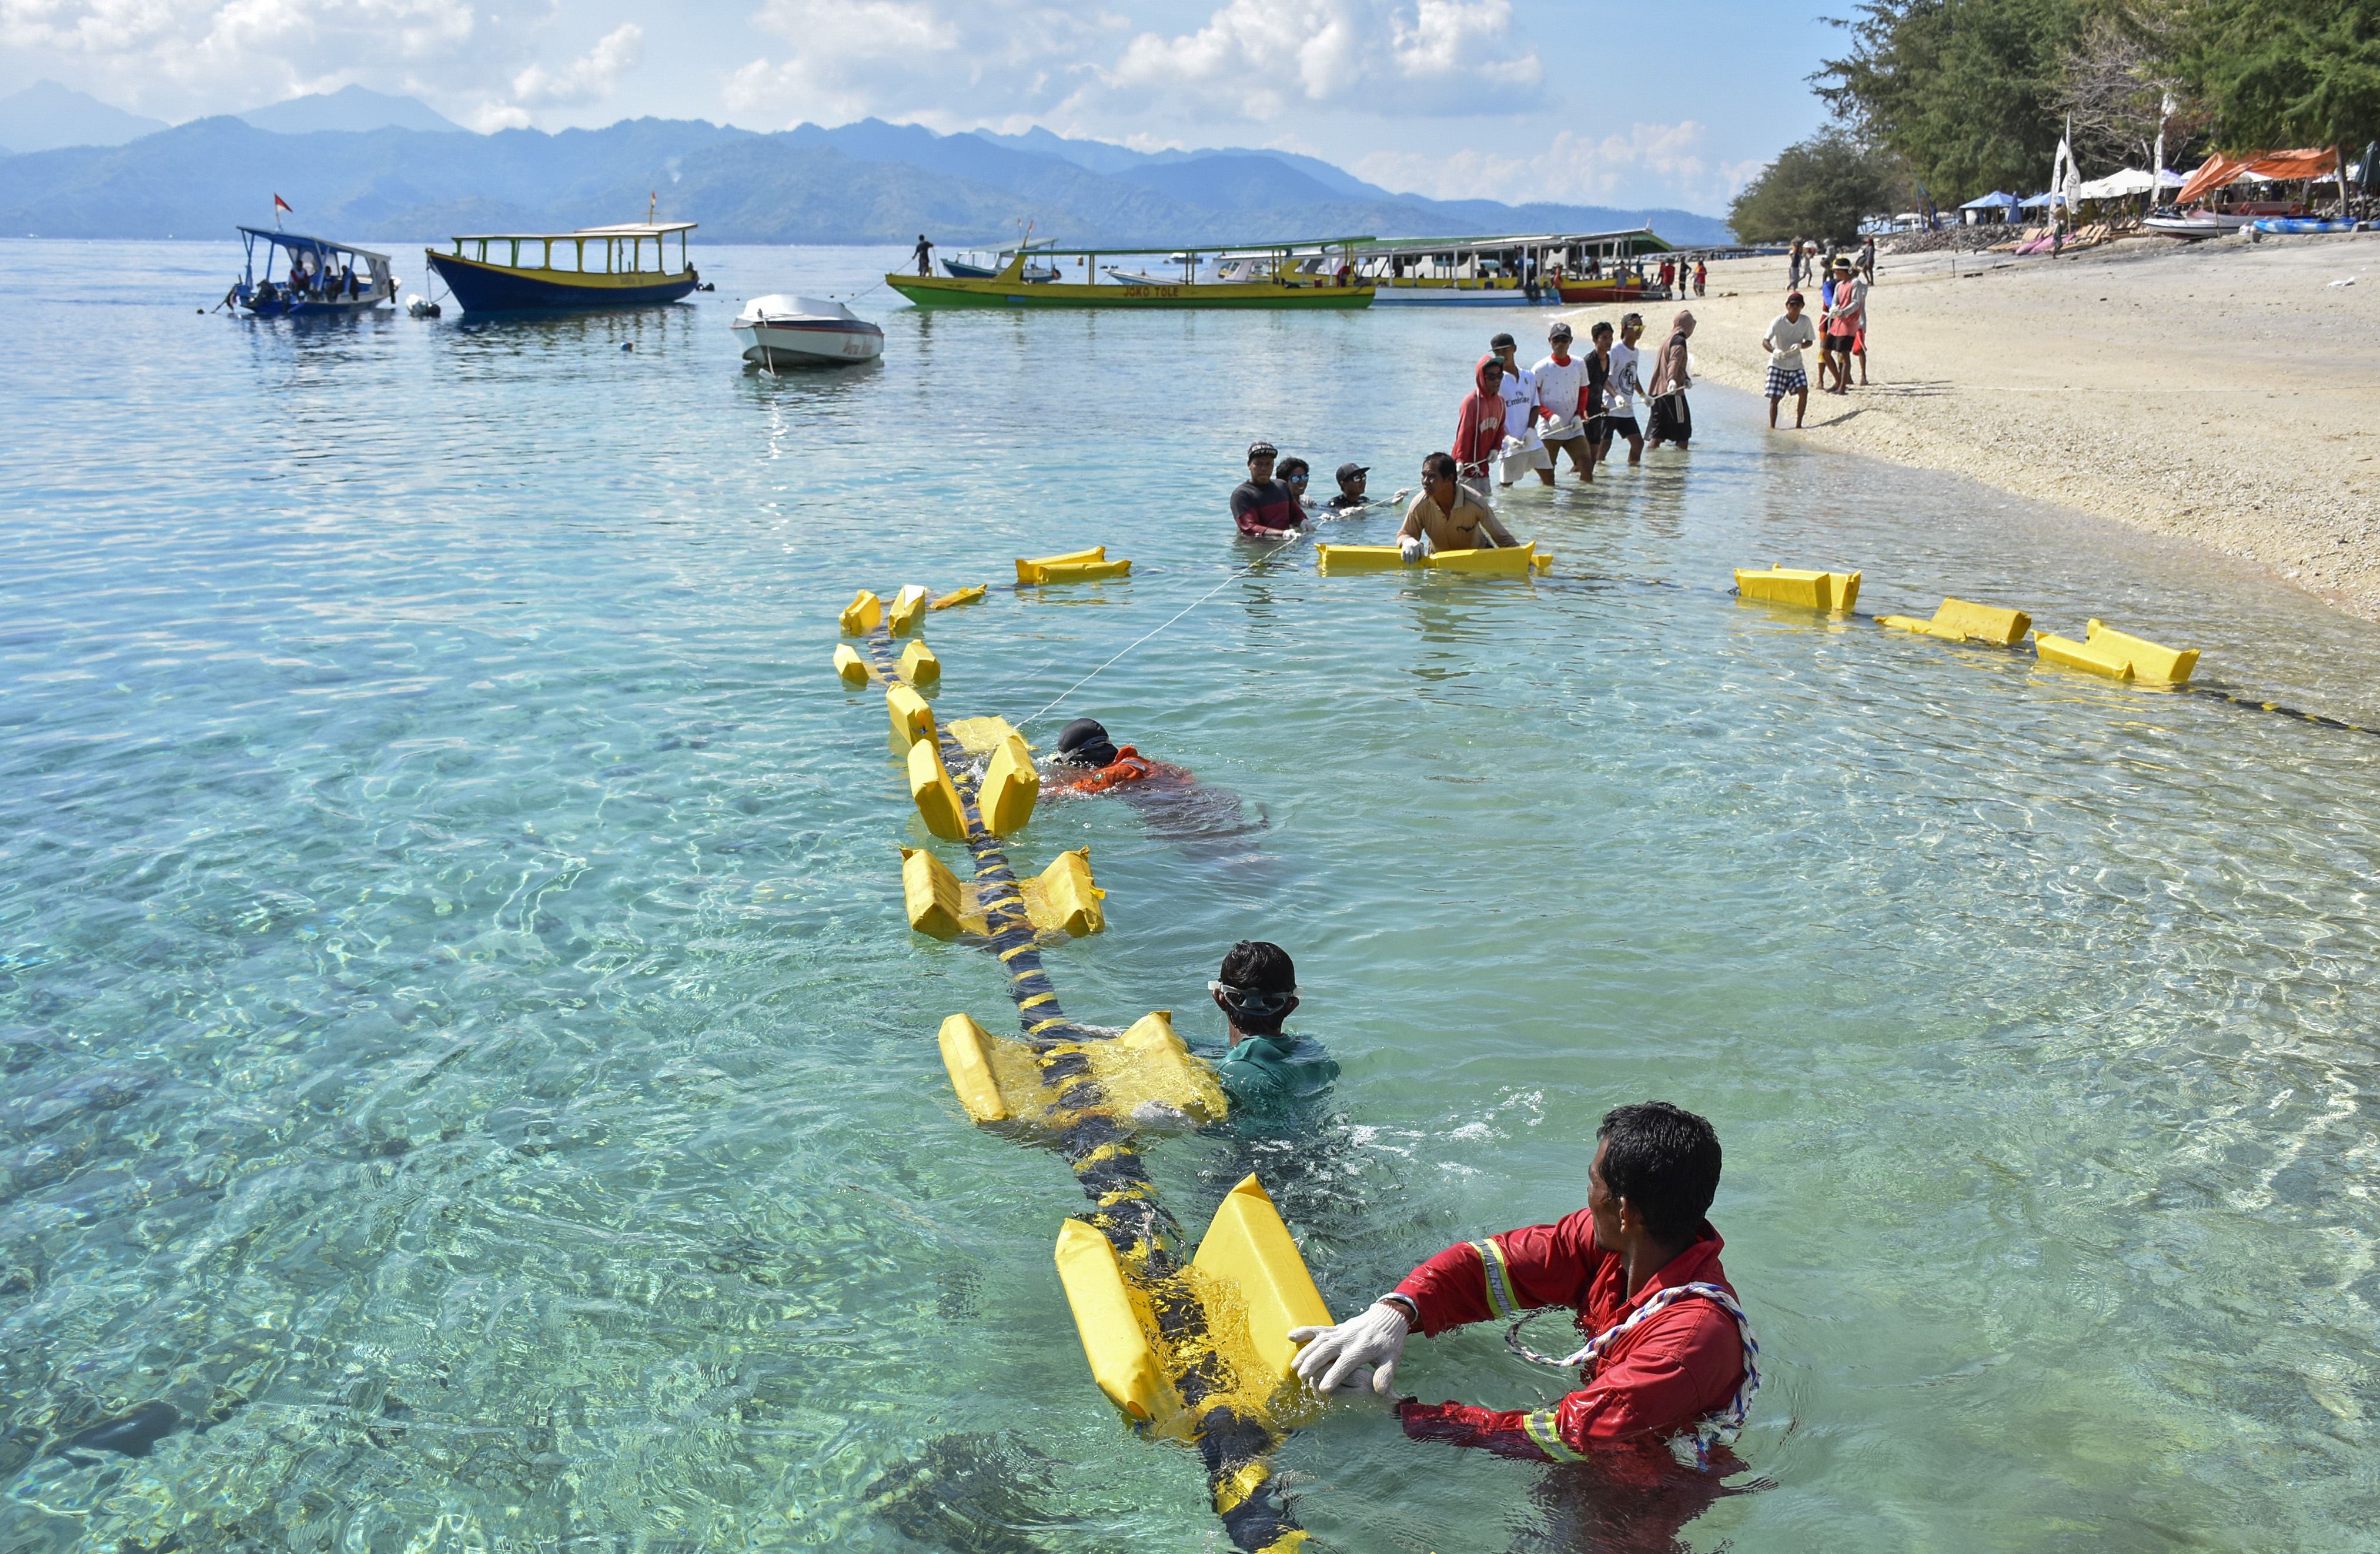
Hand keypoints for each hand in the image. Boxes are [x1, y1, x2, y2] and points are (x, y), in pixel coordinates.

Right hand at [1290, 1300, 1410, 1396]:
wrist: (1386, 1318)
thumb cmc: (1388, 1343)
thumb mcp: (1392, 1359)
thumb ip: (1386, 1374)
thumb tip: (1381, 1391)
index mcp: (1363, 1348)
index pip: (1346, 1363)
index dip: (1335, 1375)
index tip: (1323, 1388)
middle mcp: (1348, 1339)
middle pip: (1327, 1350)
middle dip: (1314, 1363)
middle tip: (1302, 1377)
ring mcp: (1340, 1332)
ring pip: (1319, 1341)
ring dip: (1306, 1352)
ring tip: (1295, 1366)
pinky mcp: (1334, 1328)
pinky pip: (1318, 1329)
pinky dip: (1304, 1331)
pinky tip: (1291, 1336)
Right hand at [1399, 537, 1424, 561]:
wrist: (1408, 540)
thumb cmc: (1415, 545)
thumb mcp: (1420, 546)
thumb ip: (1422, 551)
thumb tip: (1423, 556)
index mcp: (1416, 546)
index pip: (1417, 554)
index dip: (1416, 558)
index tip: (1416, 561)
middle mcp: (1412, 547)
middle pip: (1412, 555)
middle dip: (1412, 560)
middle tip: (1412, 563)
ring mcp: (1407, 548)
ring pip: (1407, 555)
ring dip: (1408, 560)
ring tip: (1408, 563)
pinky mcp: (1403, 549)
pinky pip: (1403, 555)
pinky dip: (1403, 558)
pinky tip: (1404, 560)